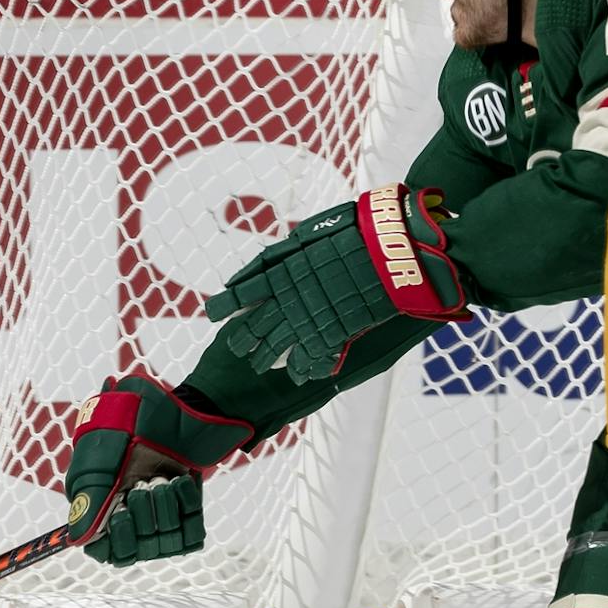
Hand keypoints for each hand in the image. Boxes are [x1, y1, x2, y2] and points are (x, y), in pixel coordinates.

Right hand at [62, 375, 247, 554]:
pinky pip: (191, 535)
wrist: (178, 408)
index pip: (102, 550)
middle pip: (134, 550)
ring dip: (165, 509)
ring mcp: (159, 515)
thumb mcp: (102, 458)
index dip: (113, 540)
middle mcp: (130, 515)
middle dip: (142, 518)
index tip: (121, 513)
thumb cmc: (133, 426)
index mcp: (101, 505)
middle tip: (143, 485)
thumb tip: (77, 538)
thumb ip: (88, 497)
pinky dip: (187, 507)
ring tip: (164, 479)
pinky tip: (181, 480)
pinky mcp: (187, 513)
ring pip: (162, 544)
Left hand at [207, 184, 466, 383]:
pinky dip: (304, 367)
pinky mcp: (334, 334)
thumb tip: (254, 269)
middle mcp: (289, 297)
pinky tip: (298, 374)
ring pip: (278, 345)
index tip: (212, 313)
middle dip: (243, 339)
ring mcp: (311, 318)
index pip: (242, 293)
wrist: (394, 248)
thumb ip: (280, 255)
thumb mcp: (310, 235)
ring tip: (261, 366)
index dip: (225, 306)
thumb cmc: (356, 233)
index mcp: (280, 270)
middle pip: (255, 325)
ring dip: (267, 357)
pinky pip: (311, 357)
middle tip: (238, 347)